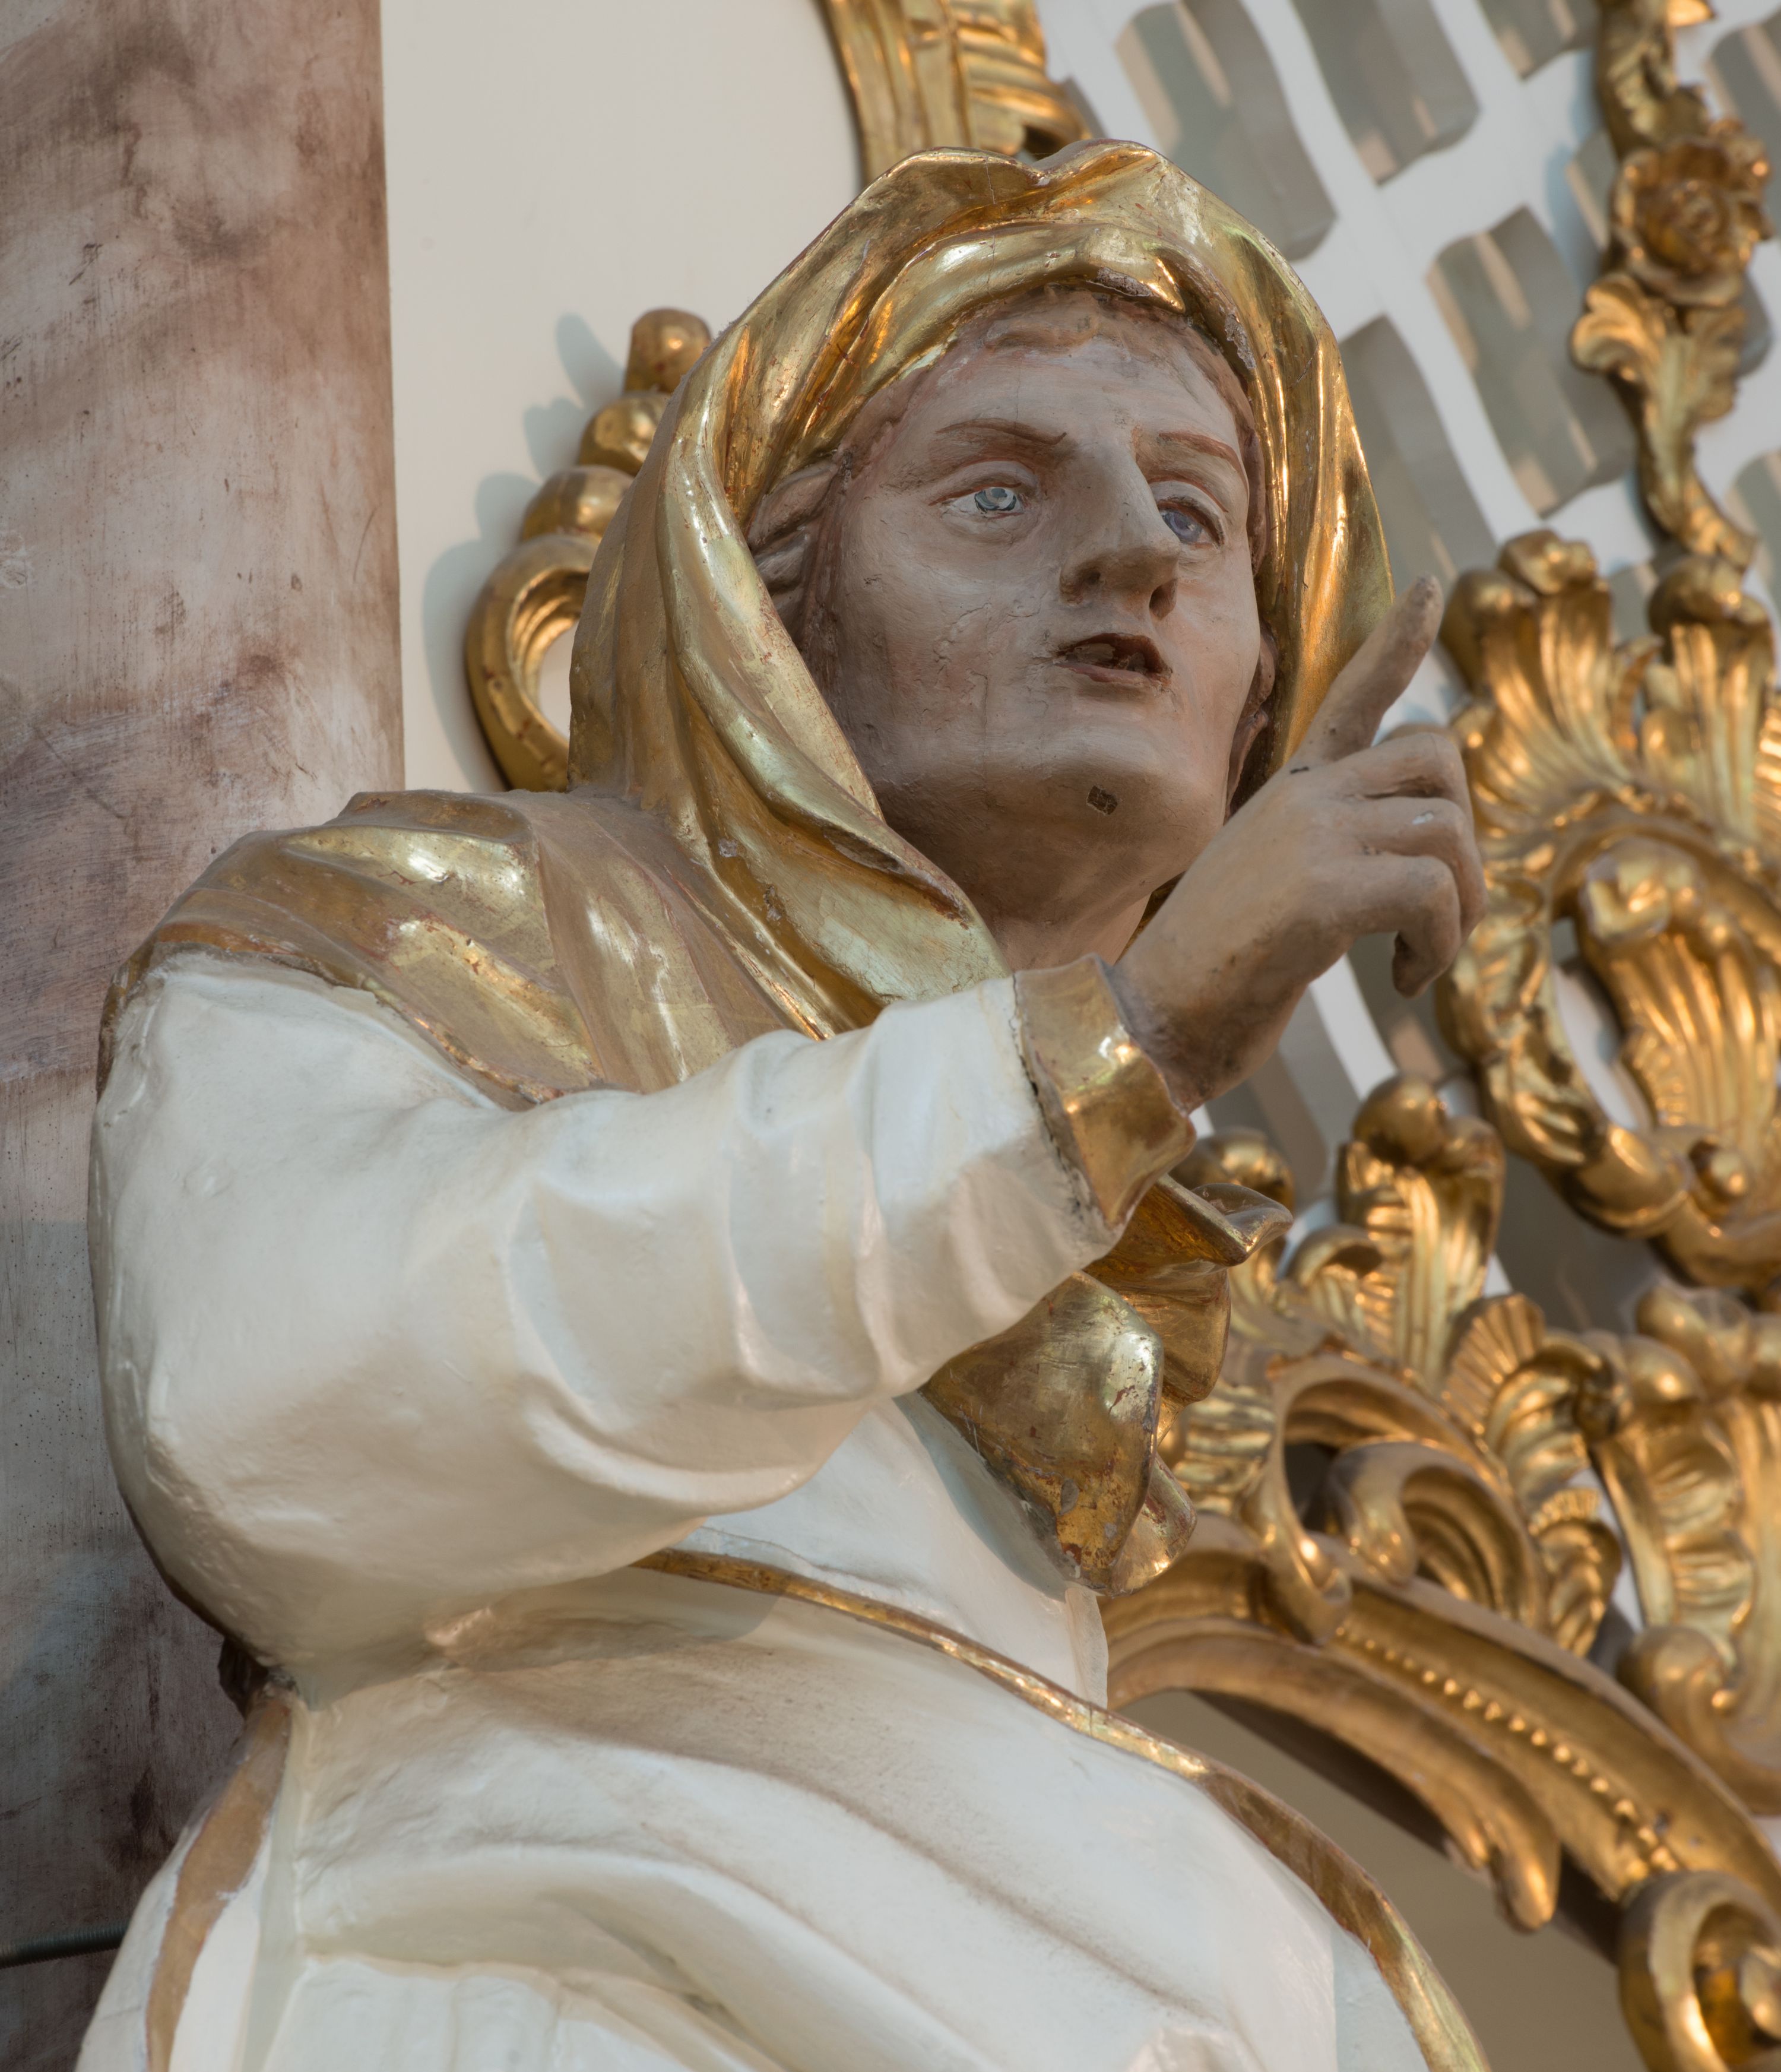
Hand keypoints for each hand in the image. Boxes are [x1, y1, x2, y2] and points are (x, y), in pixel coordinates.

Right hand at [1107, 576, 1484, 1113]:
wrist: (1152, 1020)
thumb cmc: (1211, 975)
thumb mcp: (1269, 892)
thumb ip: (1326, 858)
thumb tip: (1405, 870)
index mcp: (1288, 796)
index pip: (1349, 698)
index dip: (1397, 644)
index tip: (1435, 591)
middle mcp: (1302, 799)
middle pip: (1437, 760)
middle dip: (1466, 843)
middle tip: (1439, 919)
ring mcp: (1310, 837)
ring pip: (1448, 833)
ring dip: (1462, 912)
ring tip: (1420, 962)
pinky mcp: (1322, 891)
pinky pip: (1432, 892)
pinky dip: (1440, 946)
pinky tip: (1403, 980)